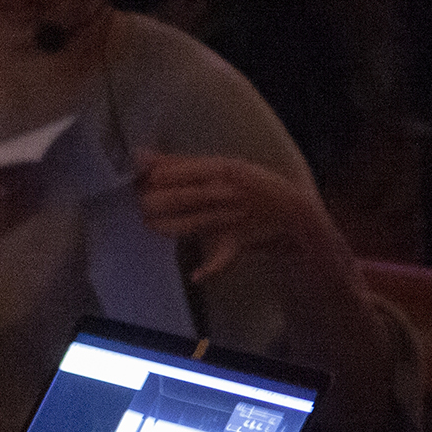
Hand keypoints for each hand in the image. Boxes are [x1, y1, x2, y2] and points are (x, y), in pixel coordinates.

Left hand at [135, 151, 340, 284]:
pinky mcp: (234, 243)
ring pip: (175, 226)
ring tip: (158, 218)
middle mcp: (219, 192)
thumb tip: (140, 156)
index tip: (141, 179)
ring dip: (159, 224)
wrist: (291, 209)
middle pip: (162, 200)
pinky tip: (195, 274)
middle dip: (146, 201)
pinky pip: (218, 261)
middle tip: (146, 199)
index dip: (144, 178)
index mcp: (215, 169)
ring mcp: (226, 219)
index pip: (161, 175)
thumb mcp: (218, 163)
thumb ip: (178, 161)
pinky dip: (206, 270)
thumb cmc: (250, 182)